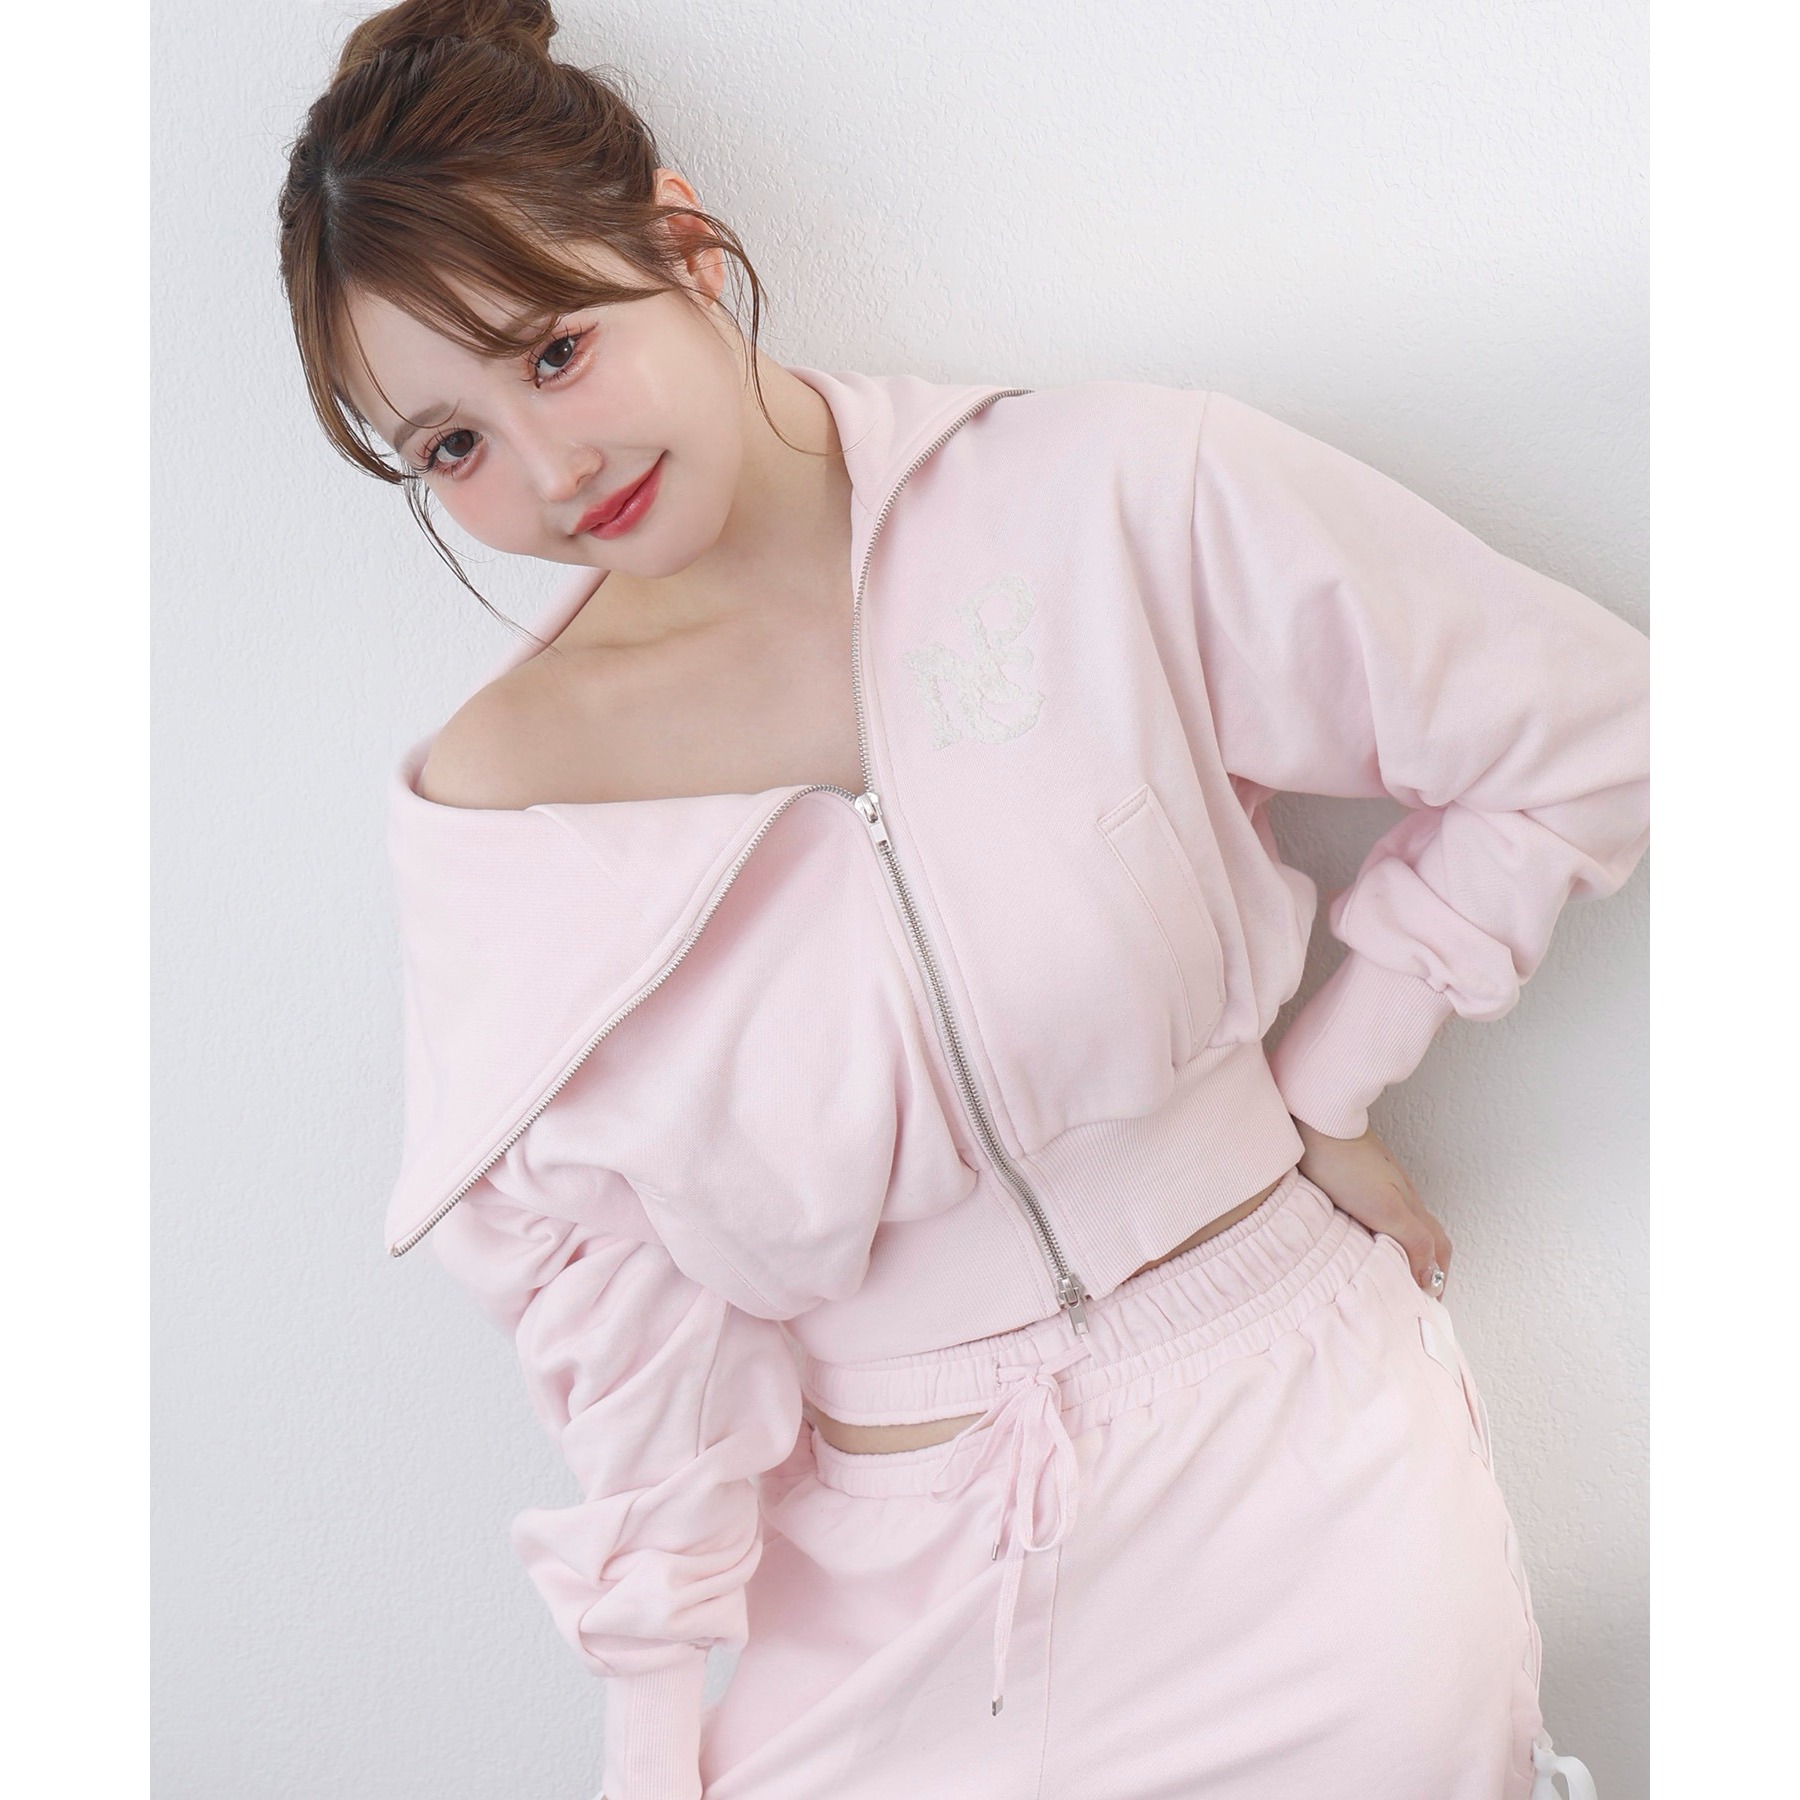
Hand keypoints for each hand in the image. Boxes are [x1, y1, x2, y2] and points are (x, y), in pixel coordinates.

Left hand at [1292, 1117, 1451, 1293]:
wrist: (1318, 1123)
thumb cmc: (1346, 1165)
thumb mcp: (1386, 1209)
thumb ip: (1413, 1240)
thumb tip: (1432, 1276)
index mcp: (1412, 1207)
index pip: (1439, 1249)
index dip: (1439, 1277)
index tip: (1430, 1302)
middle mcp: (1402, 1197)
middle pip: (1427, 1237)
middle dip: (1428, 1267)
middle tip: (1417, 1292)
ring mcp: (1382, 1186)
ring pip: (1403, 1225)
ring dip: (1404, 1250)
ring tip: (1392, 1272)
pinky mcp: (1360, 1178)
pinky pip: (1380, 1213)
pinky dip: (1381, 1234)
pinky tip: (1364, 1239)